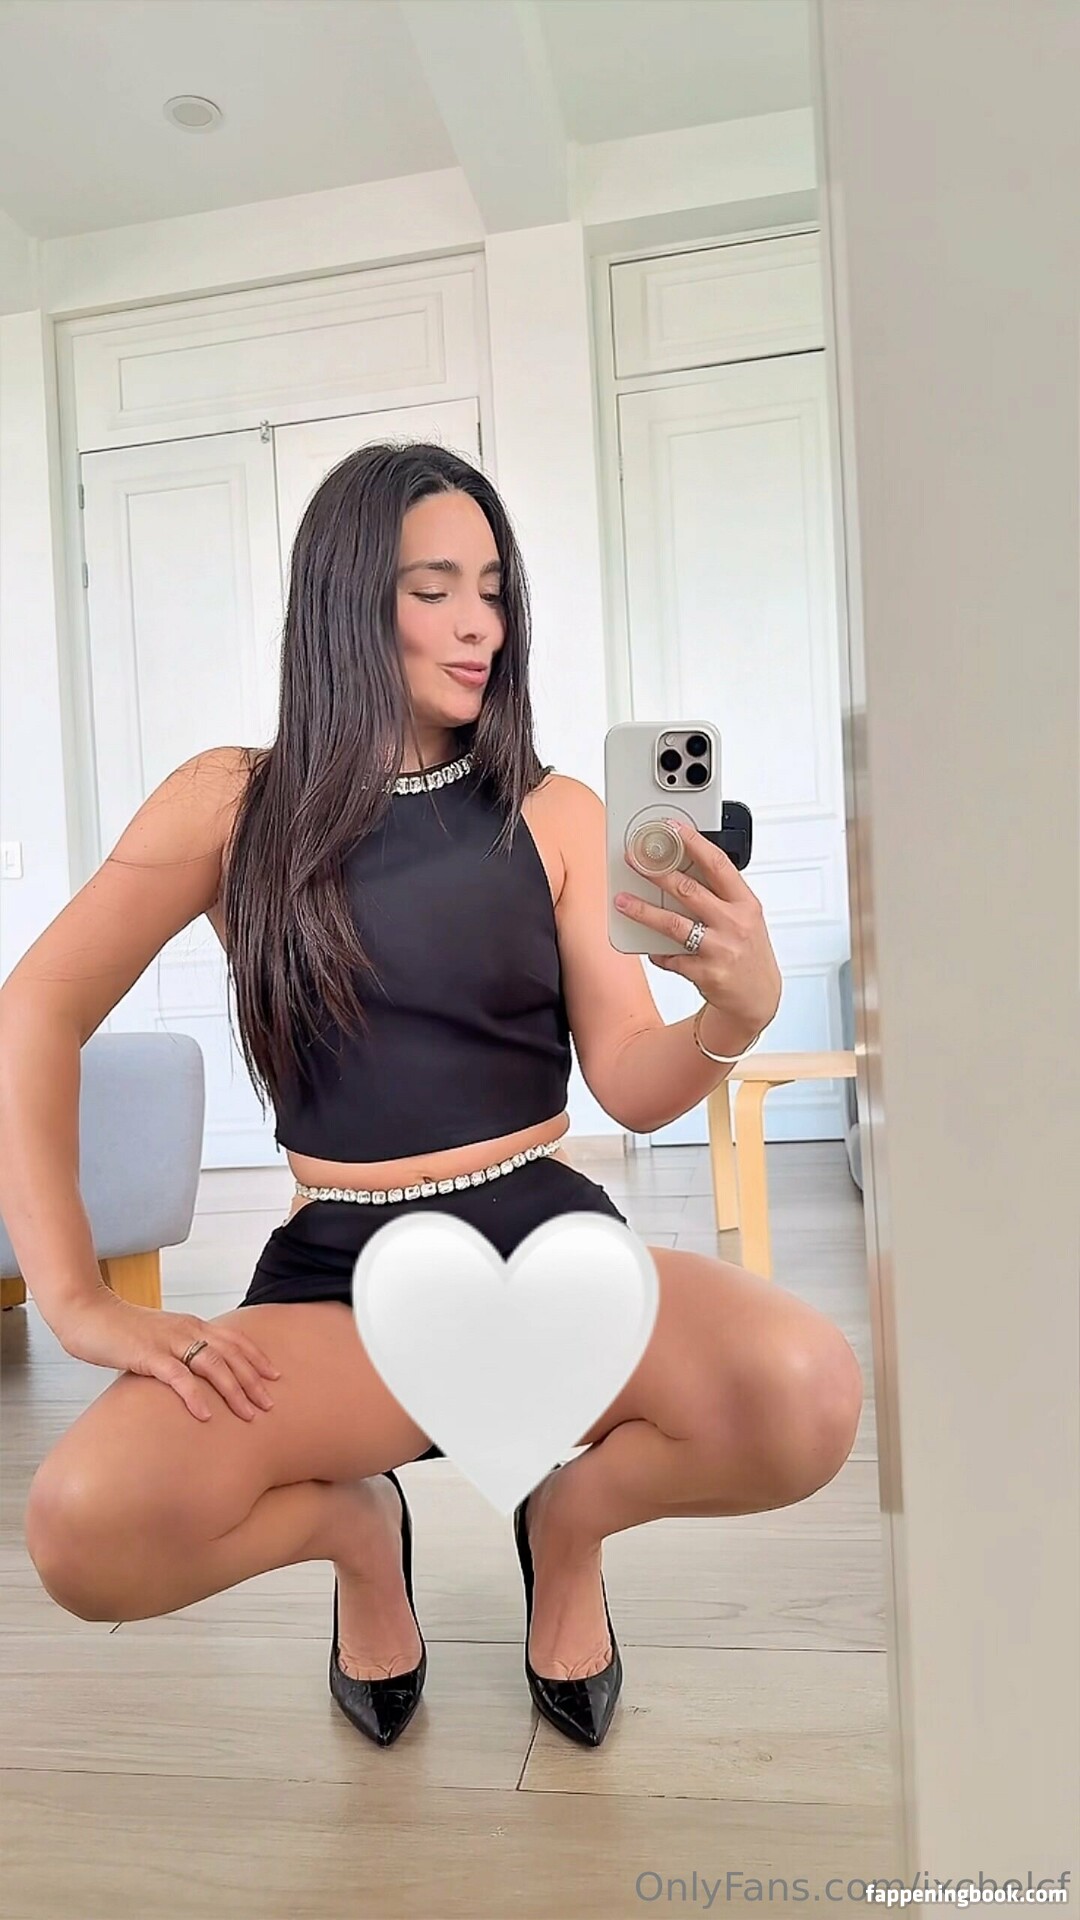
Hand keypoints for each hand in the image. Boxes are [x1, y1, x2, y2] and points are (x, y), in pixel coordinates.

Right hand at [57, 1289, 280, 1422]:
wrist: (87, 1314)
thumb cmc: (122, 1330)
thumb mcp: (160, 1336)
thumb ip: (179, 1349)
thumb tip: (196, 1373)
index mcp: (192, 1324)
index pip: (234, 1340)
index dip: (257, 1358)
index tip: (275, 1377)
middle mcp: (187, 1329)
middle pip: (230, 1355)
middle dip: (253, 1381)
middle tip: (271, 1405)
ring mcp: (168, 1341)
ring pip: (212, 1365)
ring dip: (234, 1390)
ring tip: (249, 1414)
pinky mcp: (148, 1355)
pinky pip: (177, 1376)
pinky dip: (195, 1395)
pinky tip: (206, 1414)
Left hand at [614, 818, 781, 1041]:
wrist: (757, 998)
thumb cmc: (748, 952)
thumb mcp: (746, 917)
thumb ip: (721, 895)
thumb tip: (683, 868)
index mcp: (746, 904)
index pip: (718, 864)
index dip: (693, 842)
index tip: (672, 828)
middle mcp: (734, 924)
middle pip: (688, 890)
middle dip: (656, 872)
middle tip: (633, 860)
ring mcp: (720, 950)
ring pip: (673, 924)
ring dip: (643, 911)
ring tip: (622, 901)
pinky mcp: (706, 974)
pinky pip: (671, 958)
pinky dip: (658, 952)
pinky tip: (651, 948)